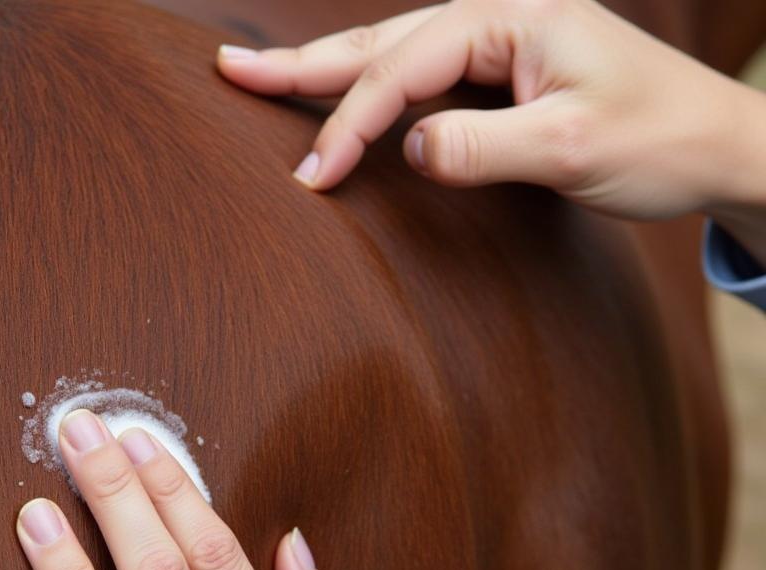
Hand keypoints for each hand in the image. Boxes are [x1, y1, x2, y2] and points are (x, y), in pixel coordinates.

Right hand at [217, 0, 765, 259]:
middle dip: (303, 62)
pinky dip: (373, 88)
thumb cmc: (658, 139)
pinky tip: (345, 93)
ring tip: (265, 76)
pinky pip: (421, 75)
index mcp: (515, 17)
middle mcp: (501, 17)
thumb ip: (486, 147)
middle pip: (382, 39)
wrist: (717, 145)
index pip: (406, 67)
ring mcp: (500, 43)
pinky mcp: (503, 75)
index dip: (351, 120)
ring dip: (328, 68)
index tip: (311, 174)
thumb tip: (409, 148)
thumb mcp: (572, 147)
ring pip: (395, 51)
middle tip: (228, 68)